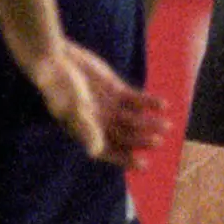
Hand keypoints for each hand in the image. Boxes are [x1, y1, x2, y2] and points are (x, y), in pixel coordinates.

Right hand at [33, 39, 168, 166]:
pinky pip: (136, 100)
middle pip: (125, 136)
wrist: (57, 58)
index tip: (142, 164)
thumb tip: (95, 151)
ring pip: (134, 120)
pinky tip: (163, 105)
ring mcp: (110, 107)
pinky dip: (149, 103)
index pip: (108, 151)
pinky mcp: (116, 90)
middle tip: (157, 141)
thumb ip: (85, 128)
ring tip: (166, 126)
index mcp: (86, 132)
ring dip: (149, 123)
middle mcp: (100, 123)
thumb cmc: (59, 86)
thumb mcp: (72, 108)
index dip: (125, 159)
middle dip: (141, 140)